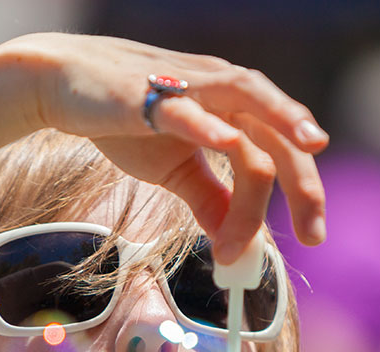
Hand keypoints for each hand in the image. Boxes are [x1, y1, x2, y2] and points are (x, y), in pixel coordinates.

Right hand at [0, 33, 327, 260]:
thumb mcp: (173, 168)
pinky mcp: (148, 93)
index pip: (282, 152)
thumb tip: (233, 238)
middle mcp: (221, 92)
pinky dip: (209, 123)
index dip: (302, 193)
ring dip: (283, 126)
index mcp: (233, 111)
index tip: (308, 236)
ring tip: (311, 152)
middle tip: (313, 230)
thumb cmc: (122, 121)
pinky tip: (228, 141)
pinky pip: (185, 108)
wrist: (65, 86)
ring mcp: (188, 89)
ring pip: (249, 105)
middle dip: (303, 180)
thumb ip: (208, 197)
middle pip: (278, 133)